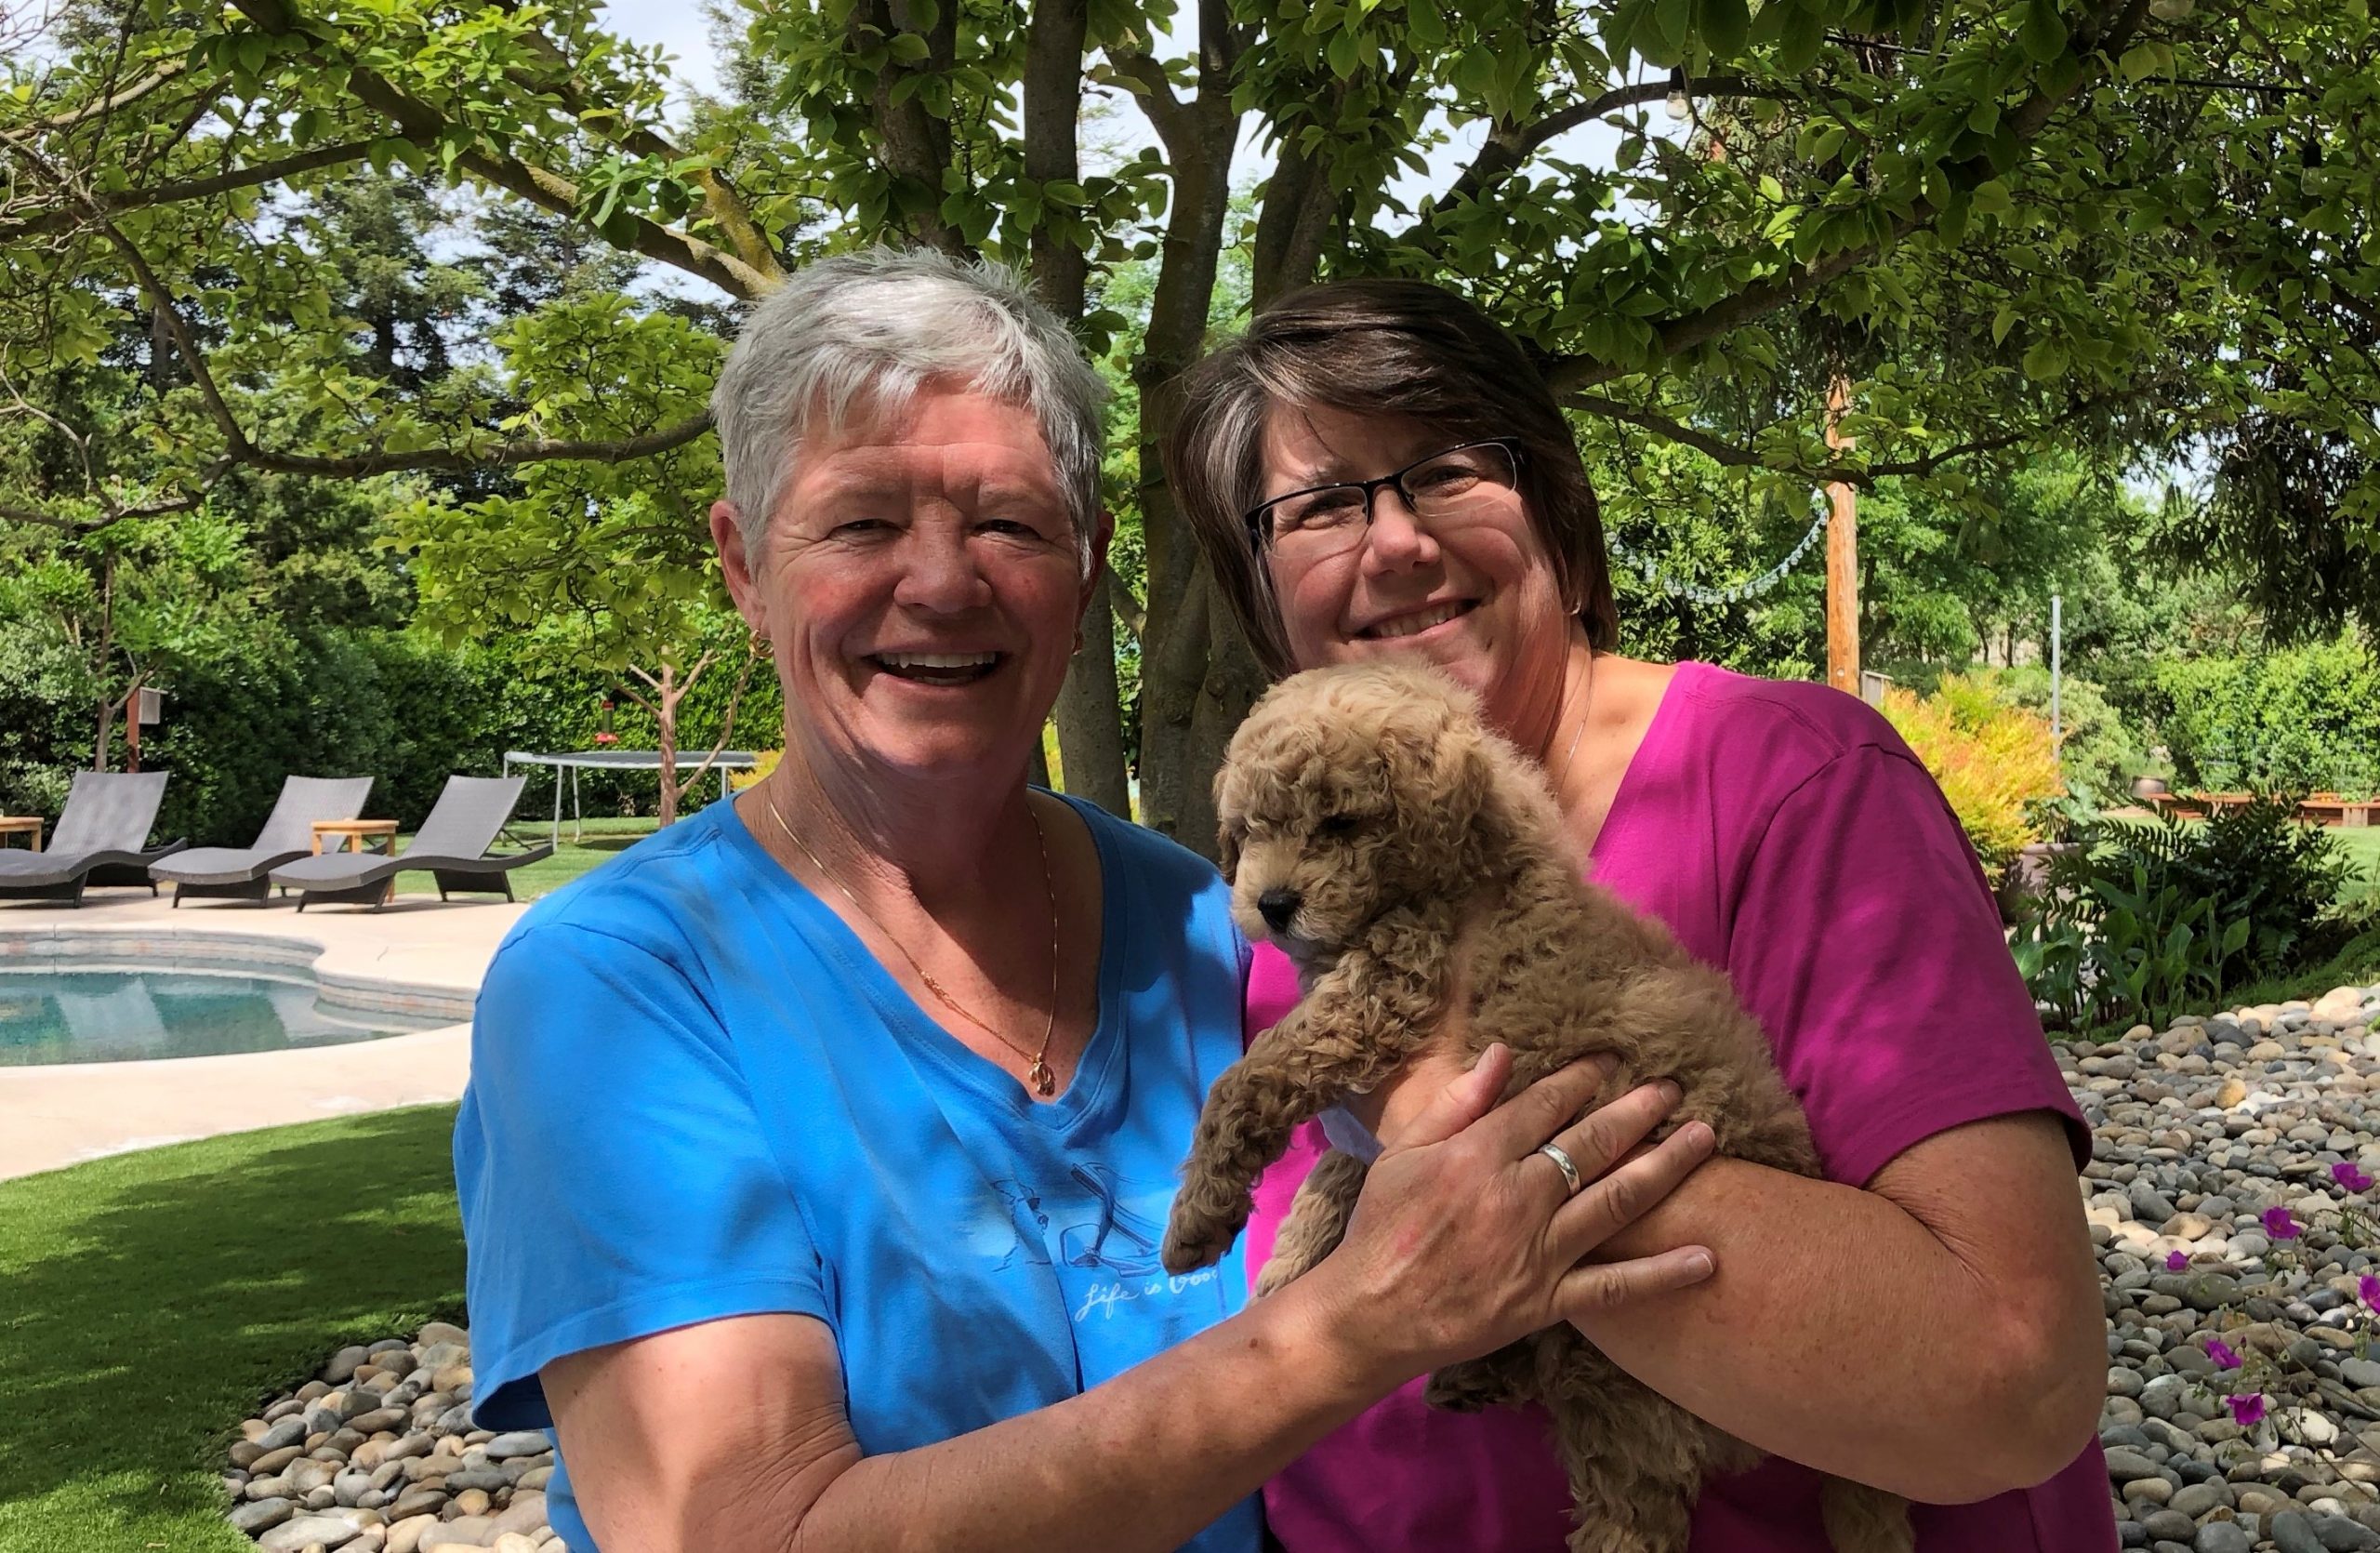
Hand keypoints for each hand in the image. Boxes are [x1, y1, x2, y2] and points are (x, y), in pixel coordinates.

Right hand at [1302, 1044, 1716, 1392]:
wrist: (1369, 1315)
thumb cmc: (1381, 1228)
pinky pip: (1614, 1287)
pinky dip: (1661, 1275)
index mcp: (1478, 1156)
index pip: (1545, 1105)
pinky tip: (1706, 1259)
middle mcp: (1517, 1198)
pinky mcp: (1547, 1301)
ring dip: (1665, 1167)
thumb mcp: (1403, 1153)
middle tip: (1675, 1087)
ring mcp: (1537, 1252)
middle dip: (1640, 1110)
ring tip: (1704, 1138)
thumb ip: (1455, 1103)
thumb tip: (1501, 1053)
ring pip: (1615, 1202)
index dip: (1584, 1077)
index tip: (1614, 1059)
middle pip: (1592, 1143)